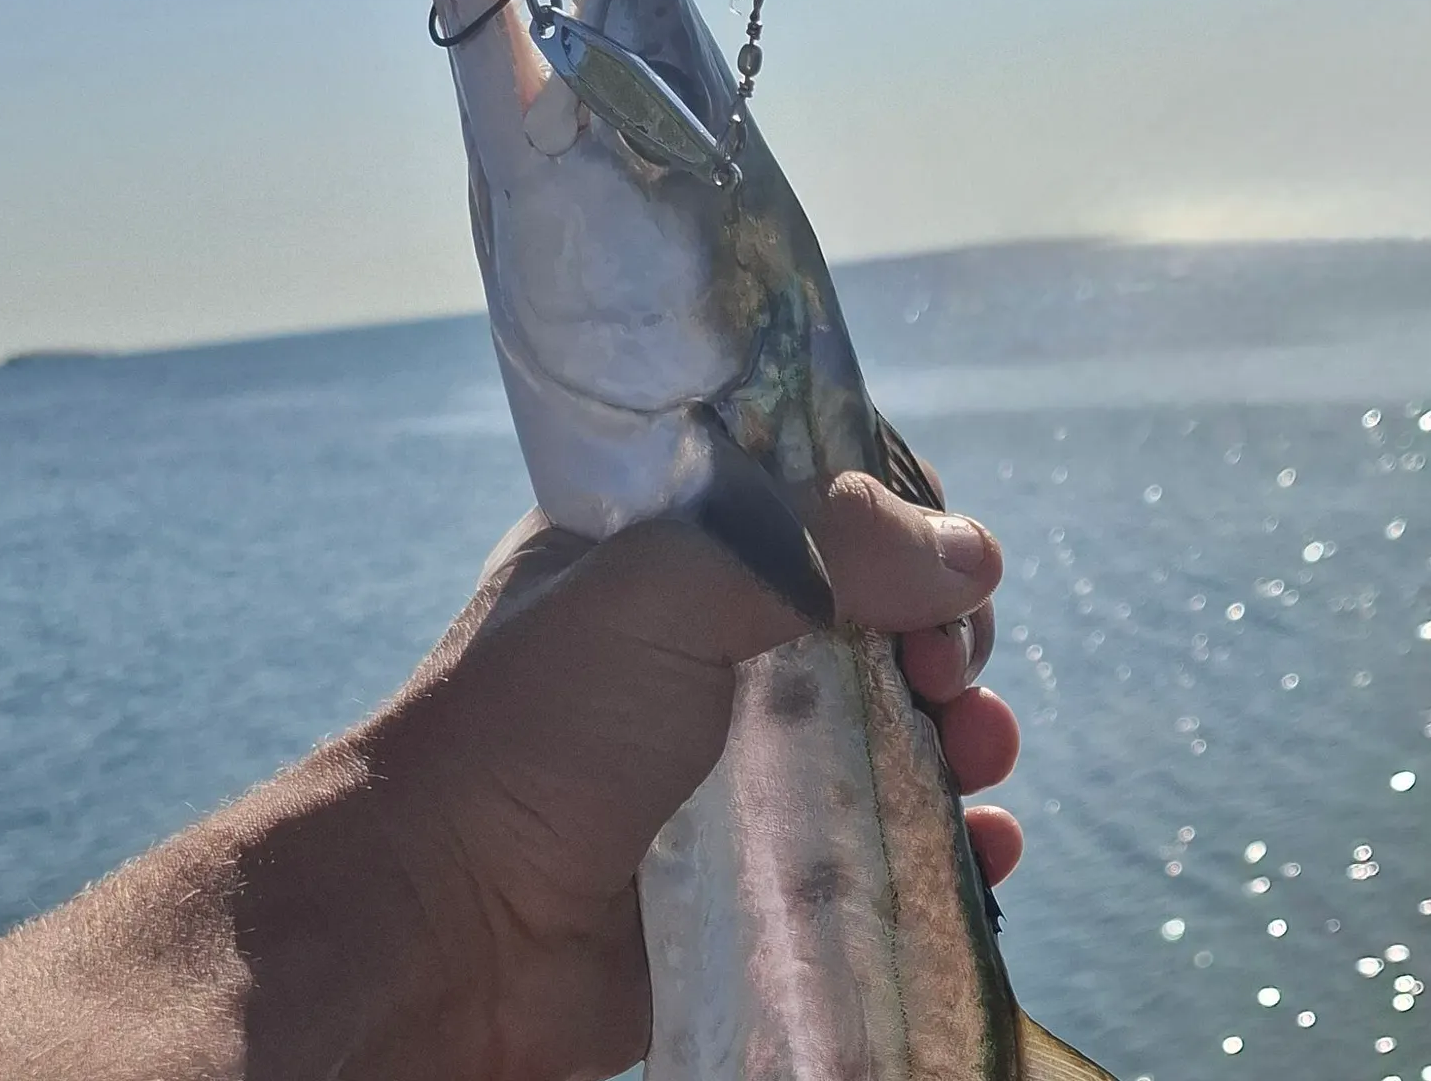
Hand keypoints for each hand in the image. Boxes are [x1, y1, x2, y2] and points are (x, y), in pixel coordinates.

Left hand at [374, 472, 1020, 1080]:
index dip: (896, 520)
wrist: (447, 931)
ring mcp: (746, 752)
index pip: (819, 498)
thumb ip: (821, 544)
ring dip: (965, 730)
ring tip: (981, 754)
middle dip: (943, 635)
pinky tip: (983, 842)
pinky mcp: (769, 856)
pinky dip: (950, 831)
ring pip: (898, 721)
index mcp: (677, 546)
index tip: (931, 564)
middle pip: (880, 612)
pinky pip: (888, 831)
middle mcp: (717, 638)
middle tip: (947, 673)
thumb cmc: (537, 726)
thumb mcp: (664, 584)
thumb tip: (975, 552)